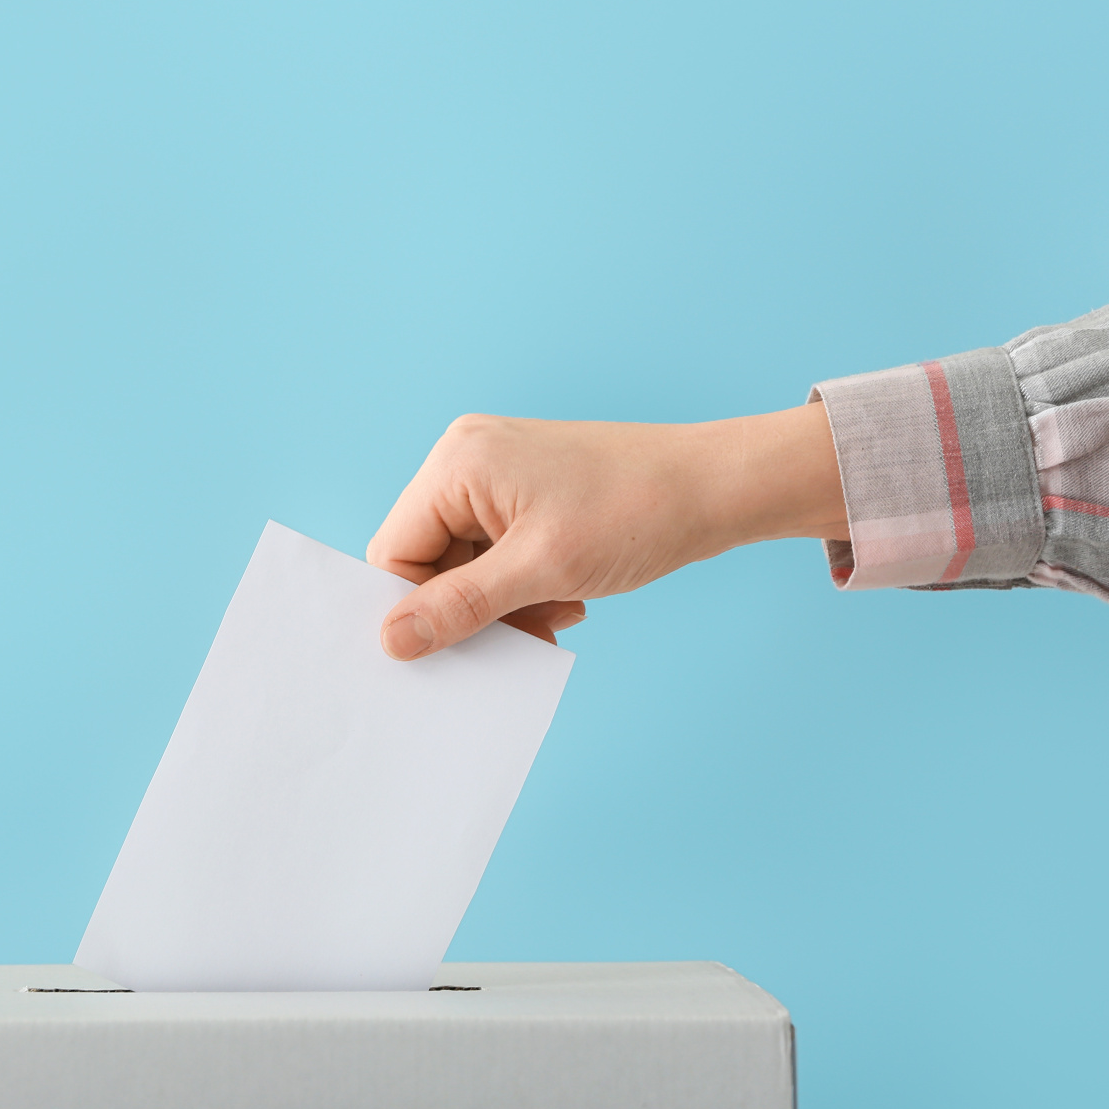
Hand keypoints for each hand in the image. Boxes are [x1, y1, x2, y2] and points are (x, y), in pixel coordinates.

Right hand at [365, 405, 849, 659]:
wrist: (717, 487)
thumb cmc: (635, 513)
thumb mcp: (540, 571)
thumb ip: (459, 607)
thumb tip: (391, 641)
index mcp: (457, 464)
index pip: (395, 552)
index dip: (417, 608)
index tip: (458, 648)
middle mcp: (468, 460)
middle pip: (427, 559)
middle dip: (469, 608)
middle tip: (521, 633)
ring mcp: (498, 474)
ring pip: (465, 564)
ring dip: (502, 604)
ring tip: (555, 612)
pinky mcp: (526, 492)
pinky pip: (496, 553)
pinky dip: (522, 587)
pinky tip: (564, 598)